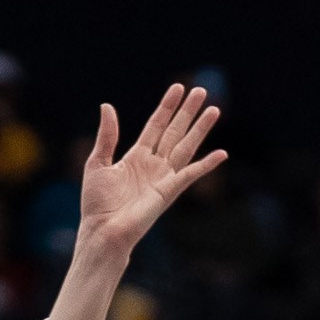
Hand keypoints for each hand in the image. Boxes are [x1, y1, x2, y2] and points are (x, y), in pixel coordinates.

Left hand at [74, 83, 226, 257]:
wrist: (103, 231)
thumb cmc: (97, 204)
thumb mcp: (97, 163)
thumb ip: (107, 136)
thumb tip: (107, 106)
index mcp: (136, 157)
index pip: (156, 125)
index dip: (167, 107)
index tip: (178, 88)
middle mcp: (154, 165)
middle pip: (175, 132)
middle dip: (188, 112)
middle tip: (201, 91)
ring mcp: (164, 178)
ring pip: (186, 147)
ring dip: (201, 129)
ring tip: (214, 110)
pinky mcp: (169, 191)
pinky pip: (191, 174)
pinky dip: (207, 165)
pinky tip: (222, 153)